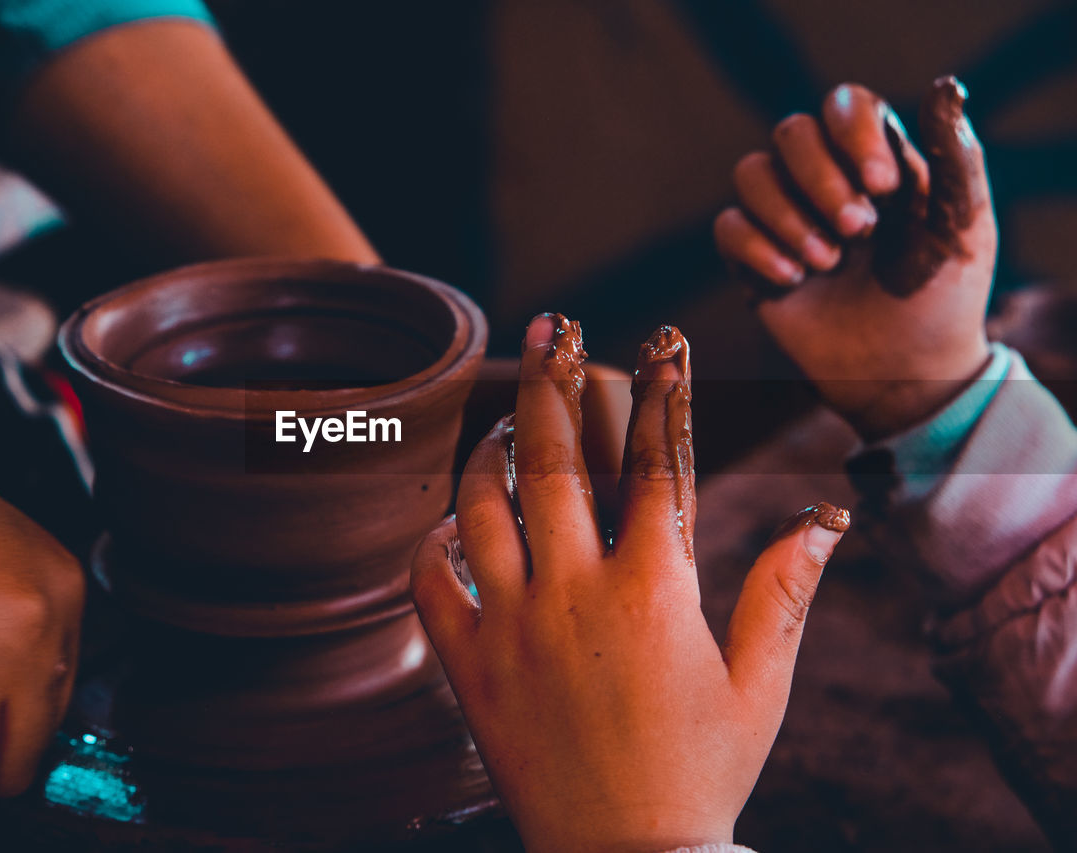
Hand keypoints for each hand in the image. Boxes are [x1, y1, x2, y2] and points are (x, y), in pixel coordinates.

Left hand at [412, 316, 849, 851]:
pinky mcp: (468, 667)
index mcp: (655, 590)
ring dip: (489, 453)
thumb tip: (824, 520)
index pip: (657, 464)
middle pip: (554, 459)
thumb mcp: (760, 688)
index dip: (662, 393)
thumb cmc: (702, 773)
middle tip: (550, 328)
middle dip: (553, 380)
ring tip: (502, 421)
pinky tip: (450, 525)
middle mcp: (576, 592)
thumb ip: (783, 595)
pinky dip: (434, 544)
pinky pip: (430, 584)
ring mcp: (513, 626)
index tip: (663, 342)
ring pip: (482, 507)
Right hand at [715, 77, 995, 438]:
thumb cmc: (942, 301)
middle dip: (820, 179)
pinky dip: (755, 249)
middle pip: (791, 131)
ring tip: (826, 262)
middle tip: (858, 230)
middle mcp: (826, 182)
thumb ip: (958, 156)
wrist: (904, 375)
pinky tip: (792, 281)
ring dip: (786, 214)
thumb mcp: (964, 226)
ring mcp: (785, 221)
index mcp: (877, 161)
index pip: (845, 105)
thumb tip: (945, 87)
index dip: (853, 133)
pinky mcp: (753, 263)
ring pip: (750, 172)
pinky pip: (727, 227)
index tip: (885, 190)